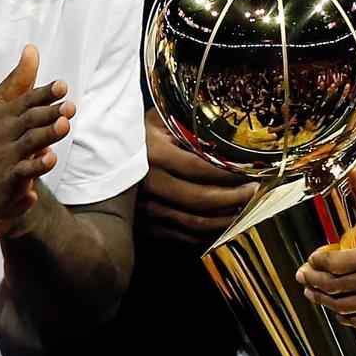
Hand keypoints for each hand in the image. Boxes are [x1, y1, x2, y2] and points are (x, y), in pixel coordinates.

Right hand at [0, 46, 74, 223]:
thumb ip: (18, 81)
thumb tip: (32, 48)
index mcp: (3, 114)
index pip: (26, 100)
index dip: (45, 93)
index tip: (62, 85)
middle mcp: (5, 133)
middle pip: (29, 120)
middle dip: (49, 112)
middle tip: (69, 106)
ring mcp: (6, 156)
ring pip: (29, 143)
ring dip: (47, 135)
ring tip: (64, 125)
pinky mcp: (7, 180)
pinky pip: (23, 172)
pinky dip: (36, 167)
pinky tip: (50, 159)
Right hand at [138, 108, 257, 246]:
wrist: (100, 157)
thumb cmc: (139, 134)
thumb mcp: (158, 120)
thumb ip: (187, 124)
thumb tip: (229, 130)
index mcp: (154, 154)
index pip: (200, 167)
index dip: (230, 172)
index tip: (252, 170)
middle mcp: (148, 183)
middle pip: (201, 199)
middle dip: (235, 198)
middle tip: (255, 191)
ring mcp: (145, 209)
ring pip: (194, 223)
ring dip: (226, 220)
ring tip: (246, 210)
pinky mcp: (145, 225)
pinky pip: (183, 236)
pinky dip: (208, 235)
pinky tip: (224, 225)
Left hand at [295, 168, 355, 325]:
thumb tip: (354, 175)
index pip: (338, 263)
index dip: (319, 262)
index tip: (312, 257)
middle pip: (336, 286)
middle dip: (313, 281)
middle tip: (302, 275)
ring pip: (343, 306)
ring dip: (321, 299)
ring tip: (310, 291)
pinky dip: (341, 314)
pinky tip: (333, 305)